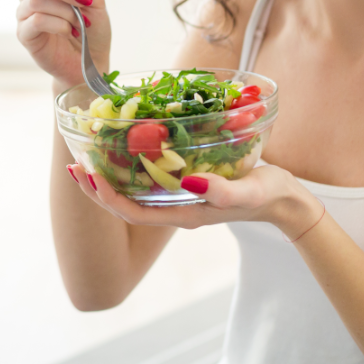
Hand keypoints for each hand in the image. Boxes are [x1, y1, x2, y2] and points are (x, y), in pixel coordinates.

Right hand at [16, 0, 111, 90]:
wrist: (93, 63)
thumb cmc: (93, 31)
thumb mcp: (96, 2)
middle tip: (82, 0)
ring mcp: (25, 16)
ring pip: (35, 0)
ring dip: (64, 10)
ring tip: (80, 22)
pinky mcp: (26, 36)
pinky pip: (35, 21)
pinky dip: (58, 24)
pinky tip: (69, 32)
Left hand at [64, 161, 324, 238]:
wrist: (286, 201)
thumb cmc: (269, 195)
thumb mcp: (249, 191)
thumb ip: (223, 191)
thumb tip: (189, 183)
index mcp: (184, 214)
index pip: (132, 212)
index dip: (106, 196)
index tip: (87, 175)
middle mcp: (176, 209)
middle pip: (125, 205)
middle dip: (98, 187)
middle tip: (76, 162)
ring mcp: (180, 200)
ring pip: (134, 193)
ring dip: (110, 177)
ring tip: (90, 156)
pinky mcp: (187, 186)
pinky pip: (149, 181)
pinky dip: (132, 167)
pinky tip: (125, 148)